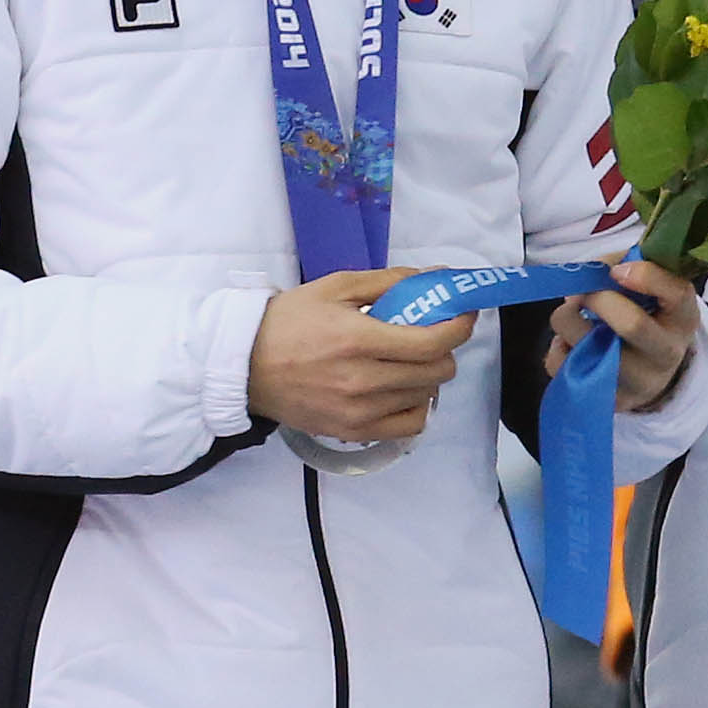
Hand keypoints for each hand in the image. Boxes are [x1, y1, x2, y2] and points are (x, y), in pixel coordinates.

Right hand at [248, 270, 475, 442]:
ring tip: (407, 361)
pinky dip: (415, 406)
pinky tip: (401, 390)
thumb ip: (389, 281)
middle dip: (443, 349)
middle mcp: (363, 379)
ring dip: (427, 375)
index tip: (463, 314)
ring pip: (425, 396)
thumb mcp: (335, 287)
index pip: (433, 341)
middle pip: (436, 371)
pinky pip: (409, 426)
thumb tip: (435, 277)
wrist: (245, 366)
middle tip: (429, 335)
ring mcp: (359, 410)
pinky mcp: (353, 431)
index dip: (459, 326)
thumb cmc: (288, 322)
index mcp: (358, 338)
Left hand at [545, 261, 707, 410]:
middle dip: (596, 298)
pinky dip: (558, 347)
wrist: (649, 375)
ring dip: (567, 318)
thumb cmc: (646, 318)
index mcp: (682, 318)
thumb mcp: (650, 291)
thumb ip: (624, 266)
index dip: (646, 276)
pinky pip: (565, 367)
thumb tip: (591, 270)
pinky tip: (573, 344)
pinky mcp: (607, 399)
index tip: (617, 271)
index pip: (678, 294)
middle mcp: (666, 353)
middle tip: (582, 291)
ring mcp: (638, 381)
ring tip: (573, 315)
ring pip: (587, 344)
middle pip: (632, 324)